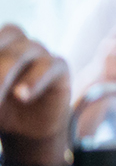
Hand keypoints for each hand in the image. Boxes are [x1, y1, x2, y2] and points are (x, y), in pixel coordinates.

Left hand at [0, 25, 71, 165]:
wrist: (26, 131)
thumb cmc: (1, 108)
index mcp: (1, 43)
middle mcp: (19, 43)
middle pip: (9, 34)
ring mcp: (41, 54)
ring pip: (28, 48)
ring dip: (6, 70)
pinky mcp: (59, 68)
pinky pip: (51, 65)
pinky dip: (35, 79)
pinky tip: (22, 97)